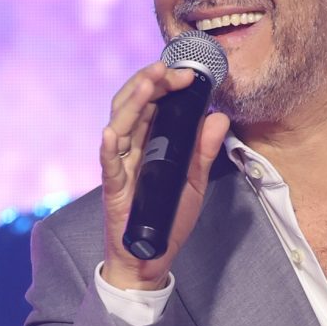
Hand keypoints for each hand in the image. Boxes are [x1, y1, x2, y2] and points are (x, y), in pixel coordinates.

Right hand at [98, 60, 230, 291]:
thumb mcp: (195, 181)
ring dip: (132, 102)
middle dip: (149, 82)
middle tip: (168, 69)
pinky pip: (108, 163)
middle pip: (132, 104)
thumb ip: (204, 149)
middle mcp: (131, 147)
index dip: (166, 84)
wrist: (150, 256)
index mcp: (149, 141)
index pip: (152, 102)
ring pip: (120, 124)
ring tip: (147, 83)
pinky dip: (109, 147)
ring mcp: (120, 165)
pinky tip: (112, 132)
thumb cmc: (167, 217)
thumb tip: (218, 116)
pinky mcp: (114, 187)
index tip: (187, 75)